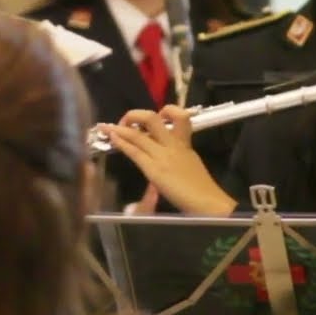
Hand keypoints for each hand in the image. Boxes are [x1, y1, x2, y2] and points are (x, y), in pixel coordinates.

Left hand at [102, 105, 237, 215]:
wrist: (208, 202)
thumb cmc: (203, 189)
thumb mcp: (192, 165)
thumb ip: (179, 157)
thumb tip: (164, 158)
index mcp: (185, 143)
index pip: (178, 118)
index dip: (166, 111)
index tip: (158, 115)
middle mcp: (173, 144)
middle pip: (154, 118)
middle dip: (136, 114)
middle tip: (128, 120)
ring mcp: (162, 155)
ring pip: (138, 134)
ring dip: (120, 128)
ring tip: (106, 127)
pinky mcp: (153, 168)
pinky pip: (134, 151)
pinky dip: (120, 142)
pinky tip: (111, 138)